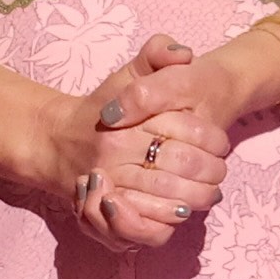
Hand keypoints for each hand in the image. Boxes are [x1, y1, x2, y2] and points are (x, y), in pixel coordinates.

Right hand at [67, 32, 226, 254]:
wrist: (58, 141)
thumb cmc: (102, 107)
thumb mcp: (127, 73)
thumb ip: (156, 53)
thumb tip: (183, 54)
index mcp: (125, 120)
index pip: (183, 130)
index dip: (211, 138)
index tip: (222, 143)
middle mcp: (115, 152)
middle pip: (181, 165)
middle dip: (210, 170)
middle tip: (221, 171)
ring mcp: (111, 184)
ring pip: (168, 197)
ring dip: (198, 197)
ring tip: (211, 193)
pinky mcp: (107, 213)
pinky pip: (146, 225)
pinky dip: (168, 222)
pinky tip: (183, 212)